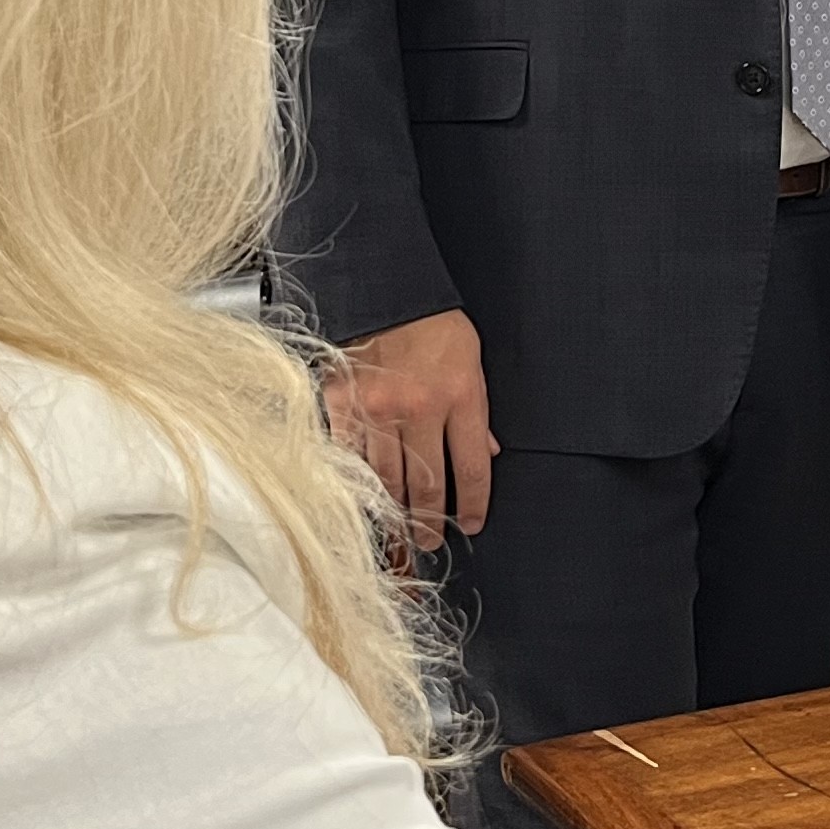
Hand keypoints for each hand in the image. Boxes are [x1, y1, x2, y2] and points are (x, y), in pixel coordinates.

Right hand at [324, 308, 494, 549]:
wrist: (382, 288)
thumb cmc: (431, 323)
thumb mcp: (471, 361)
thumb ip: (478, 411)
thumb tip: (487, 453)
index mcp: (459, 397)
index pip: (472, 468)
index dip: (474, 504)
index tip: (472, 523)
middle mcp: (419, 409)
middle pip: (427, 485)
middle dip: (430, 521)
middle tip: (428, 540)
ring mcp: (377, 409)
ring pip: (387, 479)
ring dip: (395, 512)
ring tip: (399, 531)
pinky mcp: (342, 404)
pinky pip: (349, 456)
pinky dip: (356, 481)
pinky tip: (362, 498)